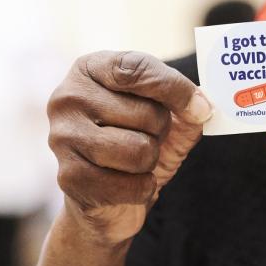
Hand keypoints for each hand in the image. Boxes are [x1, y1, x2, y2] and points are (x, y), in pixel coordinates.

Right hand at [47, 51, 212, 246]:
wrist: (108, 197)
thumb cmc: (134, 140)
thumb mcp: (164, 112)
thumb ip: (186, 102)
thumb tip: (202, 108)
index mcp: (89, 69)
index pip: (136, 69)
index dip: (175, 89)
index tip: (200, 108)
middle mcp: (67, 97)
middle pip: (145, 112)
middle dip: (160, 131)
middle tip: (145, 137)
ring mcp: (62, 137)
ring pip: (139, 150)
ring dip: (150, 161)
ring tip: (135, 160)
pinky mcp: (69, 177)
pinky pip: (131, 184)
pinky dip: (142, 188)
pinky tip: (126, 184)